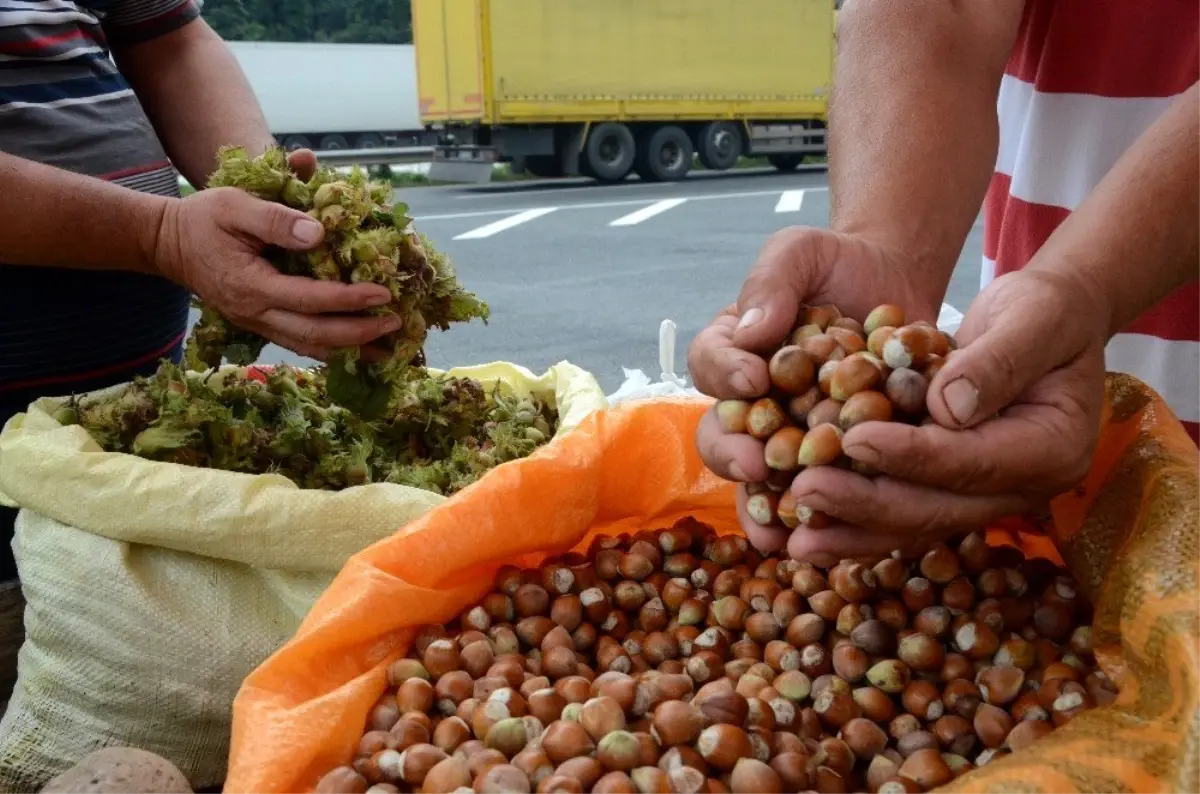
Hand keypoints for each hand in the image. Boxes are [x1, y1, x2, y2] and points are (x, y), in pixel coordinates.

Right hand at [154, 148, 397, 360]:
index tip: (383, 294)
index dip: (349, 299)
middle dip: (358, 333)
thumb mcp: (236, 205)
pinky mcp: (260, 325)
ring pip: (308, 347)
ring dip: (349, 350)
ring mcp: (257, 324)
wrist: (168, 243)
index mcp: (252, 286)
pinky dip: (330, 349)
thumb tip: (318, 233)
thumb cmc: (205, 219)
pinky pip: (299, 343)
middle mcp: (255, 313)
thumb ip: (277, 219)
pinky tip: (357, 349)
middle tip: (395, 325)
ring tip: (387, 350)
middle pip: (314, 335)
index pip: (310, 300)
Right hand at [688, 225, 942, 553]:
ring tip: (778, 528)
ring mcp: (785, 434)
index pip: (709, 364)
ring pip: (759, 479)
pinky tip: (831, 534)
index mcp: (729, 351)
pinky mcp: (831, 458)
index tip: (753, 381)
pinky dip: (821, 516)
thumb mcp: (798, 251)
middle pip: (720, 435)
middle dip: (735, 454)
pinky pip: (817, 490)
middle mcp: (746, 401)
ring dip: (763, 507)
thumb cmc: (835, 262)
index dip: (725, 376)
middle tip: (758, 465)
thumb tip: (749, 333)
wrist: (894, 284)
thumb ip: (771, 283)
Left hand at [781, 268, 1106, 563]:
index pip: (970, 461)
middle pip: (937, 508)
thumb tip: (945, 408)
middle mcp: (1023, 486)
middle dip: (866, 504)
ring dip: (851, 530)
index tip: (851, 438)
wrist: (1049, 318)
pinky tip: (807, 526)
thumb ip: (997, 360)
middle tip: (804, 490)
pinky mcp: (955, 490)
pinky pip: (902, 511)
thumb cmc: (1045, 307)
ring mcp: (988, 495)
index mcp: (1052, 448)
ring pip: (914, 522)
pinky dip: (855, 521)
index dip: (909, 454)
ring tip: (795, 537)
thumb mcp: (1033, 315)